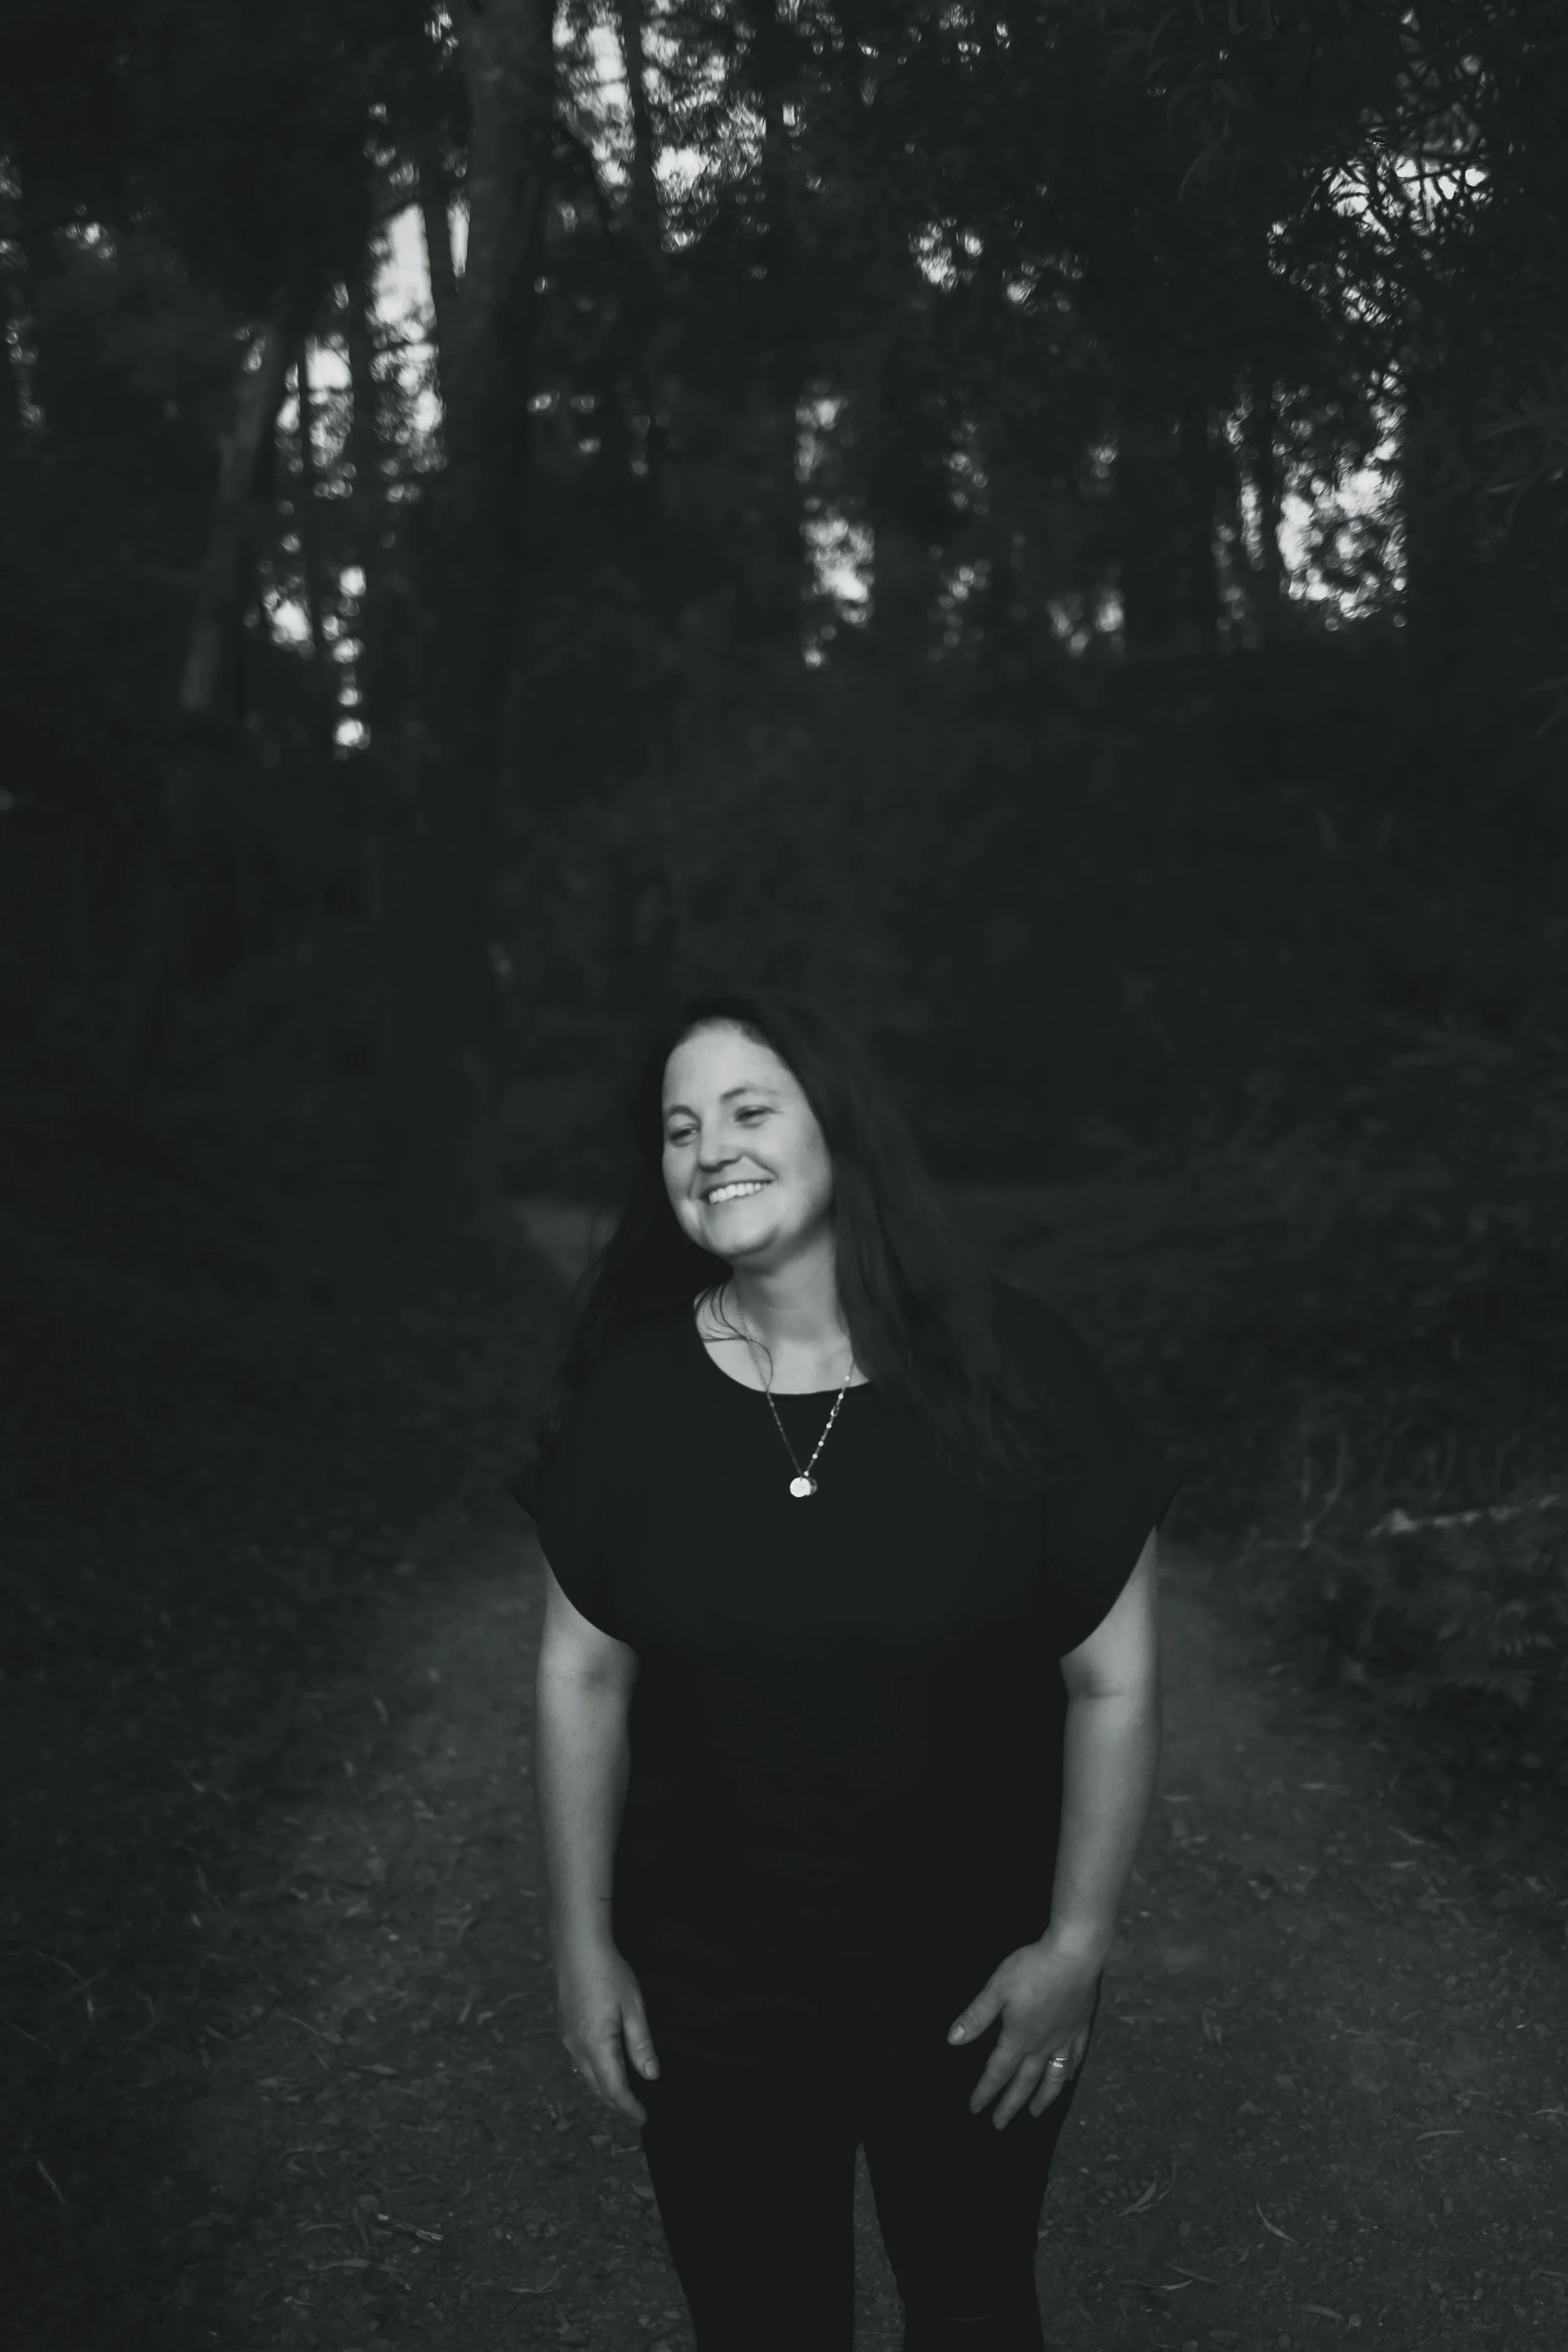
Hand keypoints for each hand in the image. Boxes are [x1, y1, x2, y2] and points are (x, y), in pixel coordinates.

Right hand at [556, 1942, 660, 2125]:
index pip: (614, 2089)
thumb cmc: (608, 1973)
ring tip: (621, 2096)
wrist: (578, 1948)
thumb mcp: (633, 2008)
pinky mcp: (564, 2027)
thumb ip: (641, 2045)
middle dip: (616, 2103)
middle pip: (597, 2087)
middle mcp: (577, 2047)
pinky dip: (593, 2073)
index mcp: (596, 2045)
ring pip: (585, 2075)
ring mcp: (567, 2037)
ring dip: (603, 2089)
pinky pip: (578, 2060)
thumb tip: (650, 2076)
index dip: (629, 2107)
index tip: (642, 2117)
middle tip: (635, 2112)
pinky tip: (603, 2068)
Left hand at [947, 1936, 1101, 2129]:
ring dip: (1042, 2097)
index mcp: (1019, 2036)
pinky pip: (1075, 2057)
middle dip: (1010, 2105)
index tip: (975, 2108)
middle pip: (1024, 2082)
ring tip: (1036, 2114)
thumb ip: (977, 2016)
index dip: (985, 2091)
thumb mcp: (997, 1988)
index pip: (998, 2071)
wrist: (1074, 1955)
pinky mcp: (1081, 2026)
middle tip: (1000, 2124)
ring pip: (1053, 2077)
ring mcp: (1065, 2037)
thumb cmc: (1032, 1968)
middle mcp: (1042, 2044)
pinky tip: (1067, 2077)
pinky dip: (1069, 2072)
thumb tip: (953, 2039)